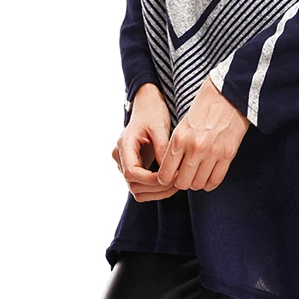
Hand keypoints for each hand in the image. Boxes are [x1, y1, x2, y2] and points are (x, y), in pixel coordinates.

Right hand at [111, 82, 178, 201]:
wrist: (148, 106)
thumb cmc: (153, 113)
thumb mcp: (159, 126)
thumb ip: (162, 148)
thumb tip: (167, 171)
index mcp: (124, 145)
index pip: (131, 172)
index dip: (150, 180)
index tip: (169, 178)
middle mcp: (120, 157)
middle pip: (133, 184)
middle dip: (157, 187)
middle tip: (178, 182)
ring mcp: (125, 164)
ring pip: (137, 190)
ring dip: (157, 192)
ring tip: (177, 184)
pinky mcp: (134, 167)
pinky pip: (141, 186)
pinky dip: (155, 190)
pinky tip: (171, 183)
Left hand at [157, 75, 249, 192]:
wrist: (228, 94)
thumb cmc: (204, 107)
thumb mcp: (183, 125)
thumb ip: (176, 147)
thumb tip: (172, 170)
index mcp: (179, 138)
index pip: (165, 174)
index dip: (166, 179)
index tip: (170, 177)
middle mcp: (194, 148)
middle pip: (182, 183)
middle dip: (182, 182)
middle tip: (185, 176)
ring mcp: (212, 153)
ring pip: (198, 184)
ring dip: (196, 182)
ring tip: (197, 174)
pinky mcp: (228, 155)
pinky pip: (215, 181)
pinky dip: (210, 183)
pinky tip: (208, 176)